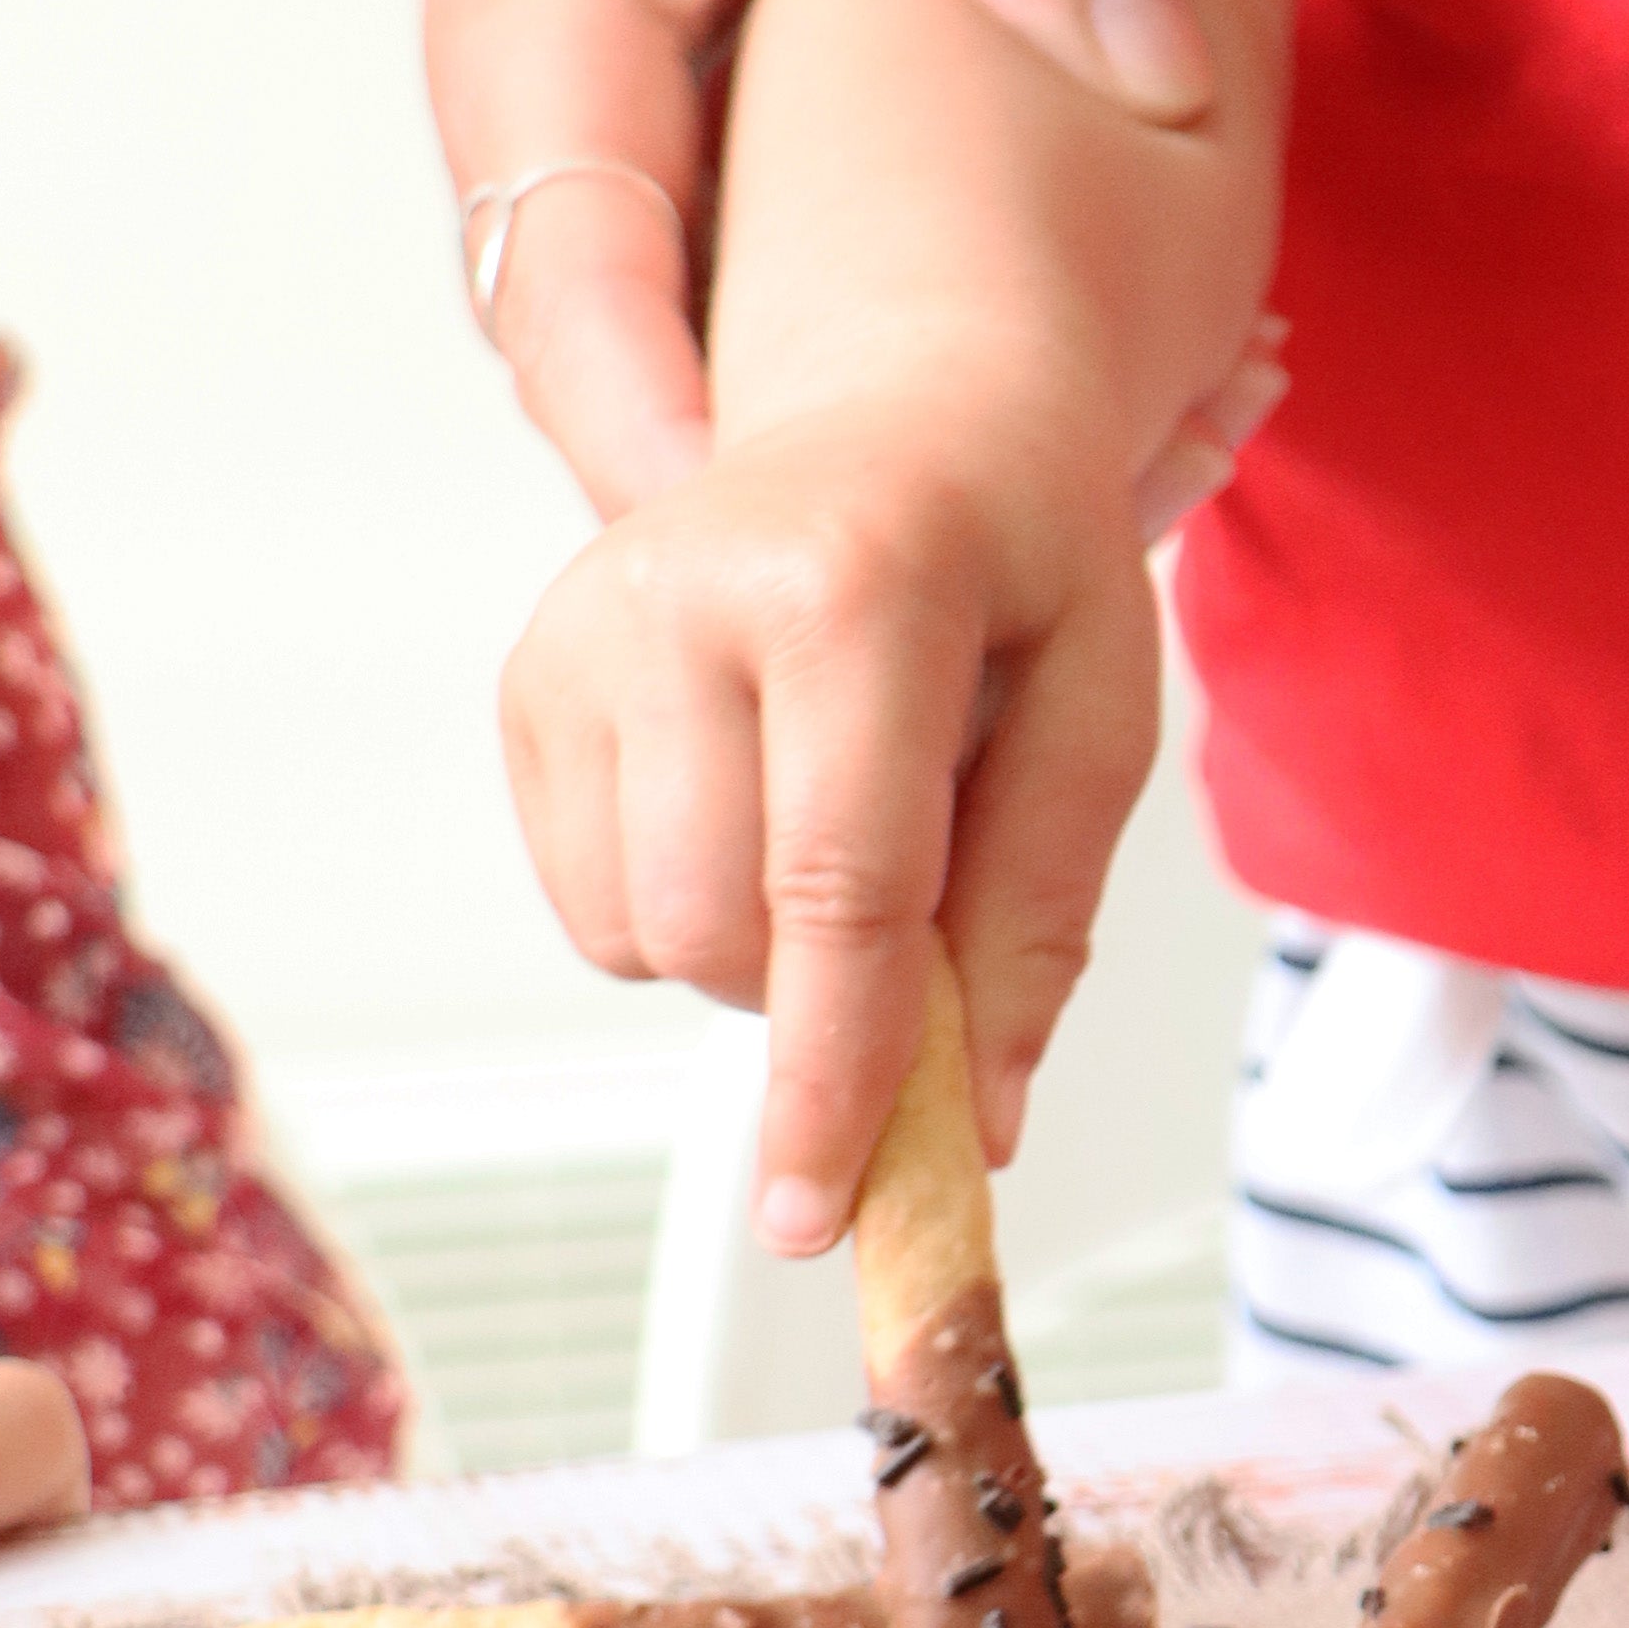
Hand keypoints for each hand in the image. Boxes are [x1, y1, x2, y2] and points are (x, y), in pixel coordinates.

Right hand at [420, 0, 1220, 518]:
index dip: (692, 476)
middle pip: (651, 443)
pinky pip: (774, 403)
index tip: (831, 571)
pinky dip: (927, 431)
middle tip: (1080, 566)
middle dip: (839, 538)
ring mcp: (597, 258)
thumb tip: (1170, 70)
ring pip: (727, 449)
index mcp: (544, 66)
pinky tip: (1136, 422)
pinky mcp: (669, 285)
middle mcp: (539, 196)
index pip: (587, 330)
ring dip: (924, 495)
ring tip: (1182, 465)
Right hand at [497, 374, 1160, 1249]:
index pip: (834, 885)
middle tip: (910, 929)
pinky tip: (752, 807)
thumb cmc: (1018, 567)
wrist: (898, 416)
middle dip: (813, 998)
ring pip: (640, 937)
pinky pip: (591, 906)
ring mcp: (581, 630)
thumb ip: (1039, 924)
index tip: (817, 1211)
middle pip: (716, 932)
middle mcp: (681, 590)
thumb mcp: (1099, 719)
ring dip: (750, 955)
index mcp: (853, 585)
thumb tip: (965, 1130)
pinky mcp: (529, 681)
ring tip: (831, 828)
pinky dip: (683, 911)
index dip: (830, 1072)